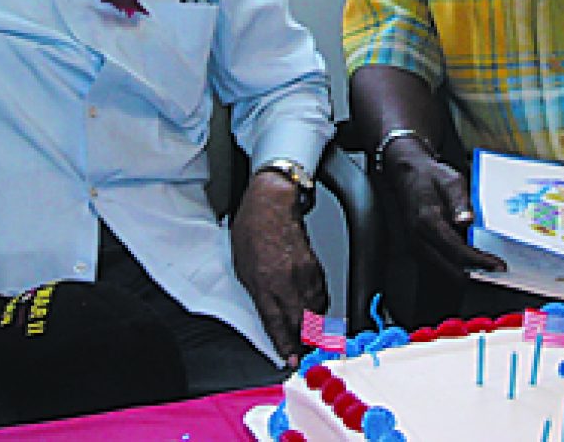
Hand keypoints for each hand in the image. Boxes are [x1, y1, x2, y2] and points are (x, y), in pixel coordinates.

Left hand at [231, 170, 328, 365]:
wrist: (272, 203)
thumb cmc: (252, 229)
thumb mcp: (242, 267)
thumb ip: (256, 293)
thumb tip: (267, 314)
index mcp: (264, 283)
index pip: (277, 323)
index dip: (284, 345)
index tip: (290, 360)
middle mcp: (287, 281)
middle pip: (301, 322)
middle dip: (303, 343)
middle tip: (303, 355)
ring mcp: (304, 273)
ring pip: (315, 310)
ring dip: (313, 328)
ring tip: (310, 339)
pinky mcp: (315, 265)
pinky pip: (320, 294)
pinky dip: (319, 307)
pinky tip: (315, 312)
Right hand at [383, 136, 505, 279]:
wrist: (409, 176)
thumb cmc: (430, 177)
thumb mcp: (450, 180)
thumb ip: (459, 200)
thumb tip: (467, 220)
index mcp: (427, 221)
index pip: (457, 252)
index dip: (479, 261)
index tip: (497, 265)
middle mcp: (419, 239)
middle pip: (452, 270)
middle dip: (475, 270)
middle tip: (496, 265)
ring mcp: (417, 246)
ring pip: (447, 271)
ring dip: (467, 269)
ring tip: (486, 260)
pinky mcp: (419, 249)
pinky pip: (442, 265)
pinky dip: (458, 266)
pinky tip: (471, 256)